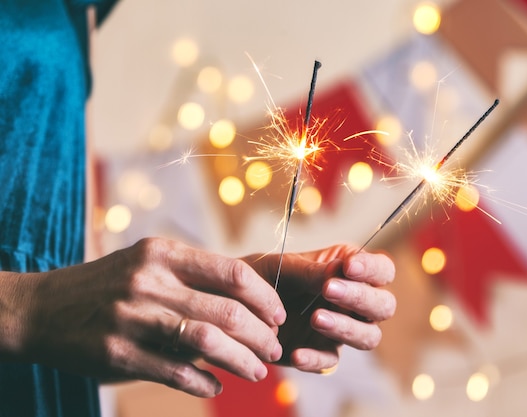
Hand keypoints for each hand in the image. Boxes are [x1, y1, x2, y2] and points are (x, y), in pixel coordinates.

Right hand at [11, 238, 285, 396]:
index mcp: (163, 253)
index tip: (278, 315)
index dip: (264, 296)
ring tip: (257, 370)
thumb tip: (249, 302)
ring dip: (241, 359)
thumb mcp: (147, 264)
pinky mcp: (116, 353)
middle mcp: (149, 280)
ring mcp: (131, 317)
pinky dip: (202, 381)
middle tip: (274, 347)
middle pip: (226, 309)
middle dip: (260, 333)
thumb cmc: (108, 285)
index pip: (232, 272)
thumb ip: (192, 278)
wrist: (40, 308)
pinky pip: (174, 371)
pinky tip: (216, 385)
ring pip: (206, 340)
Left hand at [243, 245, 395, 371]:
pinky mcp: (323, 354)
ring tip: (316, 319)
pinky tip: (296, 353)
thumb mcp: (284, 267)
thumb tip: (340, 270)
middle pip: (384, 305)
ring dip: (347, 328)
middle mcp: (354, 302)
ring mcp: (343, 330)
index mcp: (351, 270)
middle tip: (328, 290)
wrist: (235, 305)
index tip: (348, 267)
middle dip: (361, 297)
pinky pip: (330, 362)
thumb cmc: (265, 276)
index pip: (382, 269)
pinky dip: (315, 359)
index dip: (372, 268)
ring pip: (369, 337)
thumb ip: (311, 271)